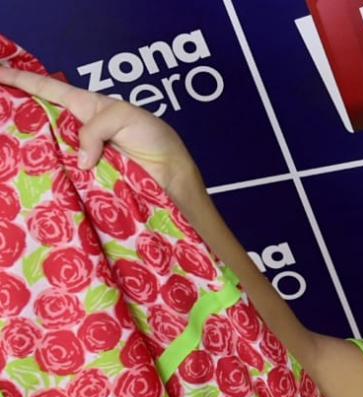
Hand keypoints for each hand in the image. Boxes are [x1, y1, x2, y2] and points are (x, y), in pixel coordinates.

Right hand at [0, 66, 202, 199]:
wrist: (173, 176)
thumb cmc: (154, 138)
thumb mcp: (125, 117)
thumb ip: (94, 129)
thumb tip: (79, 161)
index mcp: (86, 106)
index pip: (47, 88)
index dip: (19, 80)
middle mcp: (77, 129)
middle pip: (39, 120)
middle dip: (17, 116)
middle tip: (0, 119)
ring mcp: (78, 155)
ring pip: (45, 149)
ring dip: (29, 149)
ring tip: (8, 147)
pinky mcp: (85, 179)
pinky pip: (62, 175)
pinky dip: (49, 175)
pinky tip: (31, 176)